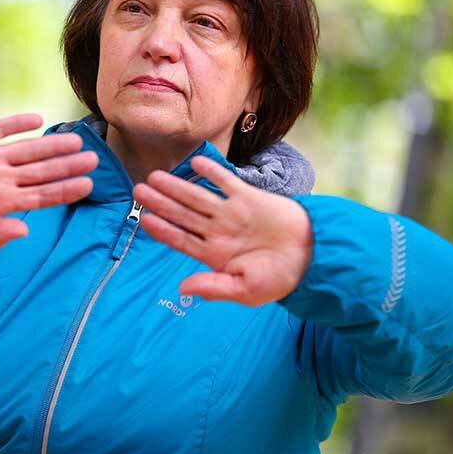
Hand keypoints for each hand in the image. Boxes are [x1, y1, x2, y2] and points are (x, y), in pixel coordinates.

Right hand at [0, 113, 97, 249]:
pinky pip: (0, 129)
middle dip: (68, 166)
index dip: (65, 190)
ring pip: (28, 150)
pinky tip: (37, 120)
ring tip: (77, 141)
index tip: (88, 185)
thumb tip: (25, 231)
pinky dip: (18, 124)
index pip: (41, 196)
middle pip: (41, 171)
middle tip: (95, 158)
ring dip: (52, 146)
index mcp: (0, 203)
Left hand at [133, 155, 312, 305]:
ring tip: (155, 176)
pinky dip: (212, 172)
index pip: (181, 239)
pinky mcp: (250, 198)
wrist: (313, 258)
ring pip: (198, 197)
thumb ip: (214, 288)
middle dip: (161, 202)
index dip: (162, 229)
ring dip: (177, 186)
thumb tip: (183, 289)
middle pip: (183, 214)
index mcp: (214, 254)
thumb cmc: (279, 279)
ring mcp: (232, 213)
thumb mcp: (245, 291)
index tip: (143, 219)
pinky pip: (226, 182)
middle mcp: (218, 232)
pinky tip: (194, 162)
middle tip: (138, 190)